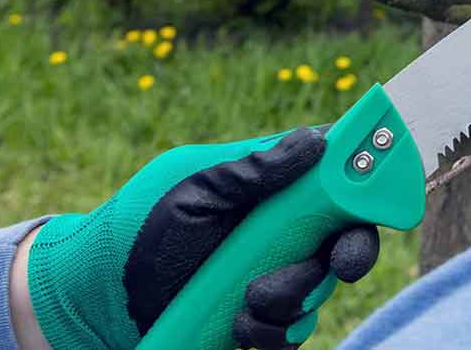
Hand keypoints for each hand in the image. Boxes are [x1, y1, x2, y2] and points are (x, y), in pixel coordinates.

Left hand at [21, 128, 377, 349]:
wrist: (96, 300)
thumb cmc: (141, 229)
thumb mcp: (195, 187)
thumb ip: (256, 168)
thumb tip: (319, 140)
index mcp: (277, 189)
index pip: (343, 178)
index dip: (371, 185)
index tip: (375, 199)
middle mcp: (285, 232)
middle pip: (350, 239)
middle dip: (349, 254)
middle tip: (337, 262)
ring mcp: (275, 278)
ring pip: (321, 291)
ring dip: (292, 297)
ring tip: (247, 298)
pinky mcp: (259, 323)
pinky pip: (291, 334)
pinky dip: (269, 333)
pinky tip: (237, 323)